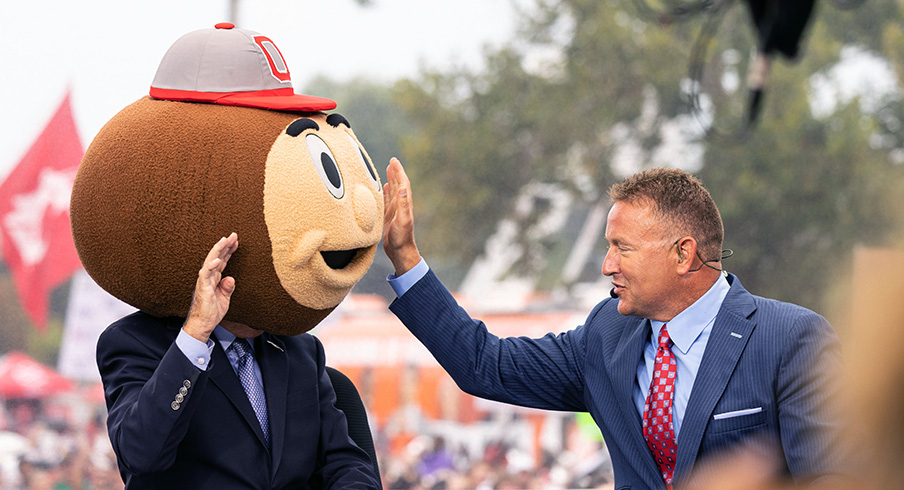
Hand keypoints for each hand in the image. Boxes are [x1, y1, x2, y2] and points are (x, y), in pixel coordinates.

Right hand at [183, 232, 238, 342]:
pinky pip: (205, 275)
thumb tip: (231, 278)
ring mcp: (204, 282)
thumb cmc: (211, 312)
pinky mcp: (202, 288)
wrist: (202, 325)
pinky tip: (217, 259)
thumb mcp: (224, 298)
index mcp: (214, 278)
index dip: (229, 250)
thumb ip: (228, 288)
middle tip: (233, 235)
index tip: (236, 241)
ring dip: (218, 250)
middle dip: (225, 245)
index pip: (222, 260)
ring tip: (224, 240)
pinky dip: (210, 266)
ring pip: (210, 262)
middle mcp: (208, 277)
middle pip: (217, 257)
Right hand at [382, 158, 420, 275]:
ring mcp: (395, 211)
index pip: (402, 183)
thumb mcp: (403, 220)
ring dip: (391, 180)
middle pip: (398, 184)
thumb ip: (403, 204)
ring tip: (388, 169)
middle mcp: (400, 205)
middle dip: (395, 172)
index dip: (399, 171)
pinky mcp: (389, 216)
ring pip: (393, 191)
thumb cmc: (402, 238)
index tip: (394, 161)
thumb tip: (402, 187)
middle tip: (392, 161)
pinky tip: (385, 188)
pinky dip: (386, 192)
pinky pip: (387, 200)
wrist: (400, 251)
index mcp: (404, 204)